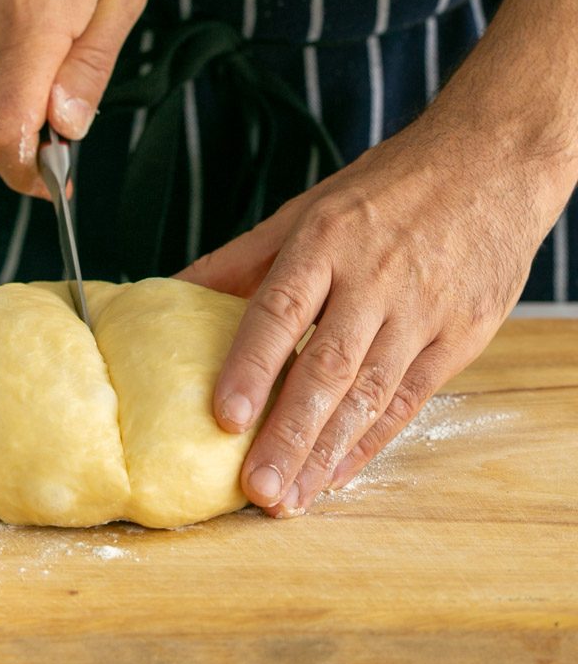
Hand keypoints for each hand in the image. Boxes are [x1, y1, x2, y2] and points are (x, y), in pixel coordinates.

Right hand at [0, 0, 147, 196]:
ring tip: (44, 26)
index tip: (52, 185)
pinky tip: (12, 9)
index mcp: (29, 26)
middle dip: (31, 131)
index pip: (5, 128)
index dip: (26, 172)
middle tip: (65, 107)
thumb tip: (68, 129)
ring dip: (16, 85)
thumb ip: (92, 67)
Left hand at [177, 75, 571, 516]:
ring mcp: (422, 311)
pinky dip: (372, 441)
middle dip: (290, 433)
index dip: (252, 366)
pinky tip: (338, 473)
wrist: (489, 165)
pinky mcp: (460, 336)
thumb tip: (174, 288)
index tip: (226, 418)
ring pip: (369, 394)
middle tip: (259, 490)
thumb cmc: (384, 190)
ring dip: (327, 452)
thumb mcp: (308, 208)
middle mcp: (374, 279)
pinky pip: (411, 400)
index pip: (281, 311)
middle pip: (327, 367)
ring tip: (291, 498)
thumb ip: (242, 257)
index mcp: (327, 241)